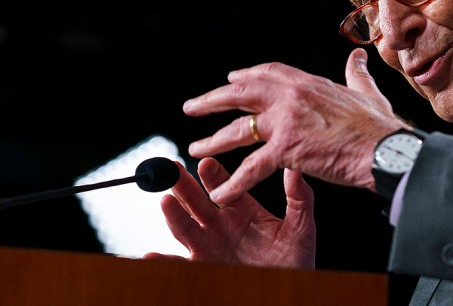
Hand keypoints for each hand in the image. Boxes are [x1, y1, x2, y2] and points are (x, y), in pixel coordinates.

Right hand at [143, 158, 315, 268]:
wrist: (287, 291)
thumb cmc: (296, 261)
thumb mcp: (300, 227)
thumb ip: (299, 198)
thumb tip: (296, 166)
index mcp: (243, 211)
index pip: (225, 187)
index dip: (214, 175)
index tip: (207, 162)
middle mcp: (221, 226)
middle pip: (197, 201)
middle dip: (184, 185)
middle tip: (172, 168)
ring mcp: (209, 247)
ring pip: (185, 228)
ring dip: (174, 215)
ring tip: (166, 200)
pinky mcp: (202, 269)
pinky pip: (179, 266)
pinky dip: (163, 262)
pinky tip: (150, 254)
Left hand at [183, 48, 406, 204]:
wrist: (386, 149)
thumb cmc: (379, 126)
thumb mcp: (366, 91)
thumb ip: (356, 72)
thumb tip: (357, 56)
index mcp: (308, 82)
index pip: (268, 72)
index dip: (246, 77)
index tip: (230, 80)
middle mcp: (291, 96)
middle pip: (241, 93)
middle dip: (213, 100)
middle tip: (192, 107)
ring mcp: (286, 120)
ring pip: (239, 129)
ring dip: (213, 140)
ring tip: (195, 150)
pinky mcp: (286, 149)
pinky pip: (252, 167)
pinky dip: (234, 184)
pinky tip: (221, 194)